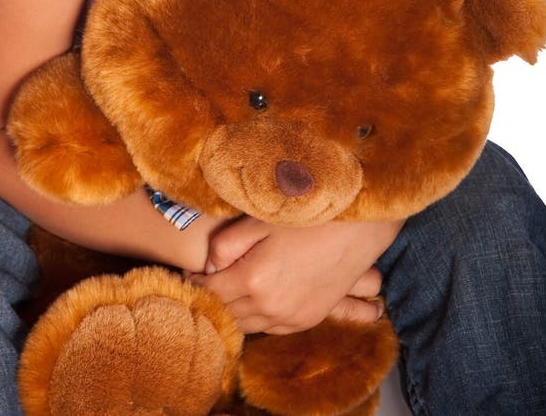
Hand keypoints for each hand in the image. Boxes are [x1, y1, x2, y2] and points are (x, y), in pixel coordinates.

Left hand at [188, 216, 402, 334]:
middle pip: (226, 312)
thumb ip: (227, 244)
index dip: (194, 280)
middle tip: (202, 281)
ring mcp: (291, 318)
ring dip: (233, 310)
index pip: (210, 289)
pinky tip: (254, 299)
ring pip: (247, 325)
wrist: (359, 229)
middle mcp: (270, 307)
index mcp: (254, 280)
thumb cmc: (309, 216)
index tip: (186, 270)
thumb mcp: (262, 220)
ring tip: (225, 289)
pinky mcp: (308, 319)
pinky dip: (256, 317)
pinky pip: (271, 328)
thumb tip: (208, 264)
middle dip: (210, 297)